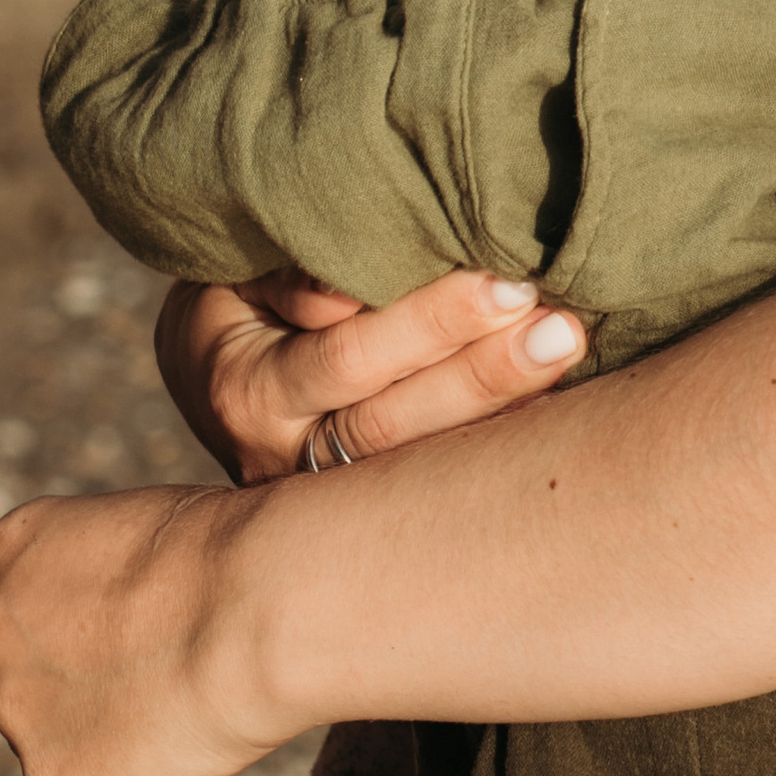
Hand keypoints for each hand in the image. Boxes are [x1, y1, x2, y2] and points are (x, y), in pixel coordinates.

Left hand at [0, 479, 265, 775]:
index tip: (135, 626)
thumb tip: (133, 615)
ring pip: (49, 740)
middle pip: (30, 670)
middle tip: (164, 676)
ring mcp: (18, 710)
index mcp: (15, 547)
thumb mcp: (152, 525)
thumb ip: (113, 569)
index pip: (27, 595)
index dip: (82, 618)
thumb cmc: (236, 550)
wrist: (260, 606)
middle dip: (83, 679)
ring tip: (186, 720)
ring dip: (102, 737)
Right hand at [157, 264, 585, 483]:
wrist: (207, 366)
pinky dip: (496, 441)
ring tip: (567, 355)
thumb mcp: (244, 269)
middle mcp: (284, 456)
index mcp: (249, 388)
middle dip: (485, 372)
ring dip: (502, 407)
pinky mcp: (364, 505)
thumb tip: (344, 294)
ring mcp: (322, 492)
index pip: (349, 358)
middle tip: (562, 327)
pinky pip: (434, 478)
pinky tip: (561, 408)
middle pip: (395, 421)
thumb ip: (292, 274)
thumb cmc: (239, 291)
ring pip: (420, 459)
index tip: (509, 284)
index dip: (432, 322)